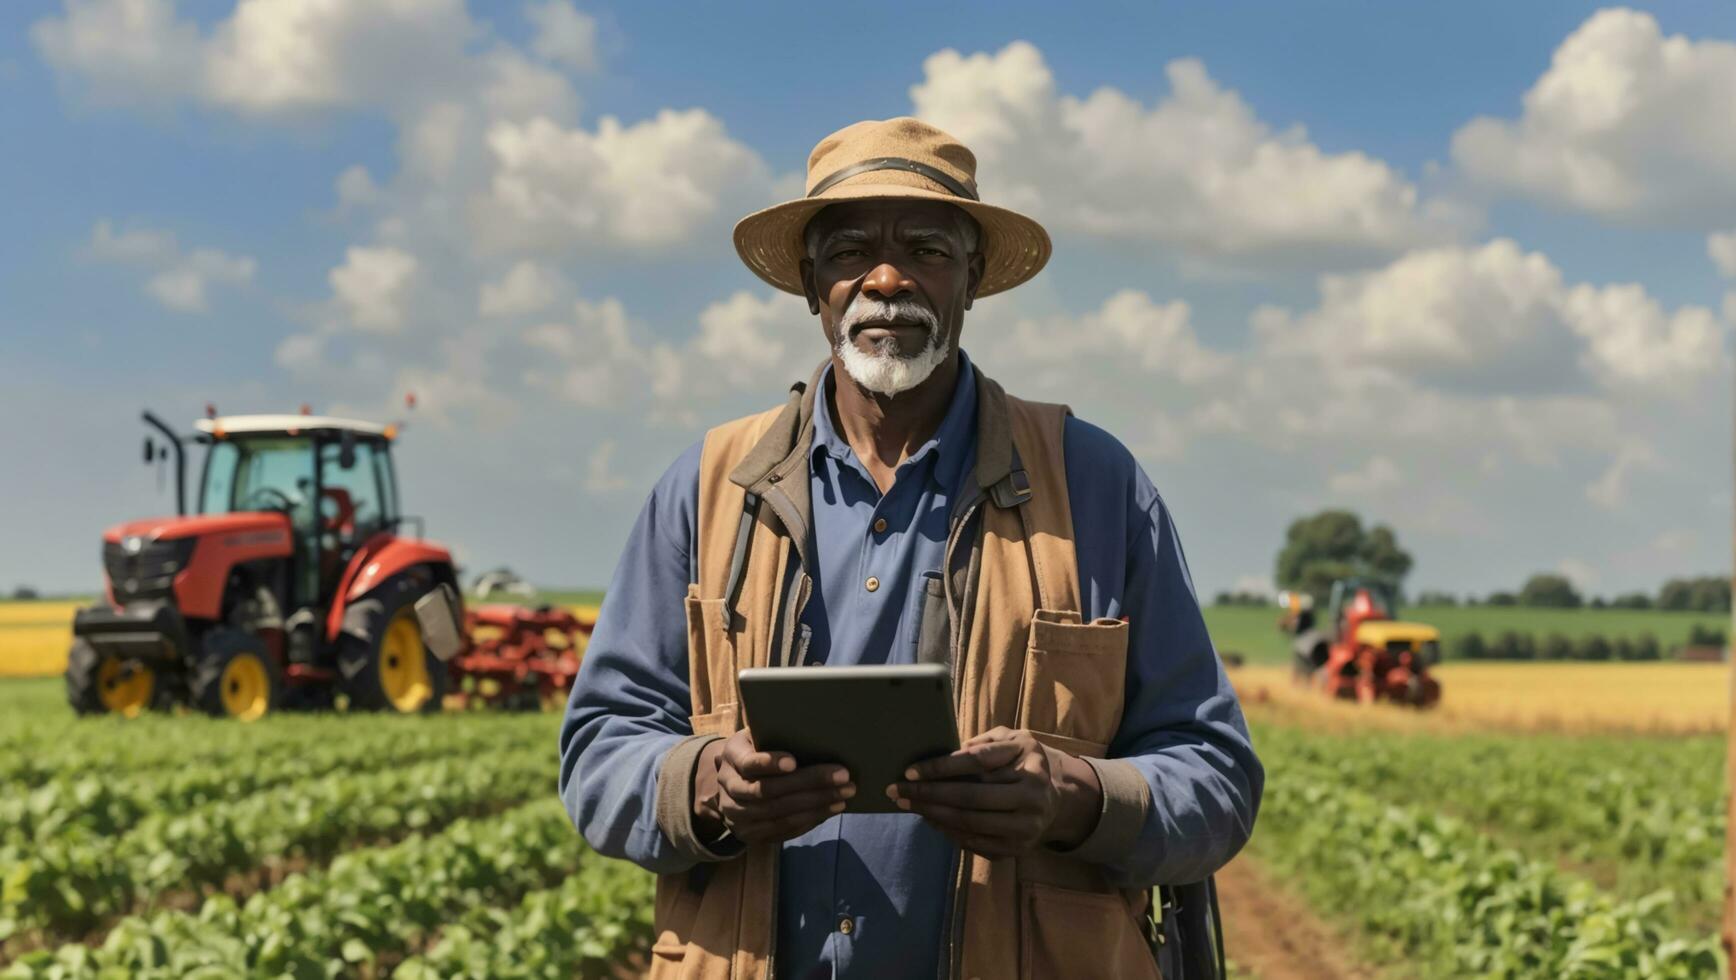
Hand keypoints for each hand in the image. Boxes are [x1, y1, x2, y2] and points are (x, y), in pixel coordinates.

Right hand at [693, 729, 853, 843]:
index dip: (769, 763)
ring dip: (815, 805)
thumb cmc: (757, 749)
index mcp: (731, 757)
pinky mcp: (749, 835)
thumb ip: (775, 730)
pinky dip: (809, 820)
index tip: (794, 761)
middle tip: (842, 776)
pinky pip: (781, 830)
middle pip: (767, 791)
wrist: (733, 782)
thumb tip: (812, 722)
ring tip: (843, 795)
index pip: (747, 763)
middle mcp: (729, 788)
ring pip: (777, 813)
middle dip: (808, 783)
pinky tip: (830, 809)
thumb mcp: (758, 734)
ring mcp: (736, 816)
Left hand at [888, 727, 1100, 857]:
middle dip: (928, 794)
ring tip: (908, 804)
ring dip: (932, 814)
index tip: (910, 770)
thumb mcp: (1015, 741)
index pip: (977, 763)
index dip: (941, 767)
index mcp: (1030, 766)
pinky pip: (973, 842)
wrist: (1055, 802)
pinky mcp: (1015, 849)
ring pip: (968, 823)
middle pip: (969, 797)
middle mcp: (1031, 799)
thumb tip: (947, 749)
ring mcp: (1025, 829)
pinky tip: (929, 818)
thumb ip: (986, 742)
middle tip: (897, 790)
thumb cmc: (1024, 764)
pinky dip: (946, 831)